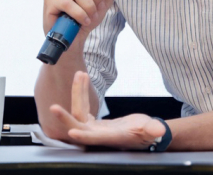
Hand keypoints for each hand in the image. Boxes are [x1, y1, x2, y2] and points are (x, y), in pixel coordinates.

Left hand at [49, 71, 166, 149]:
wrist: (143, 133)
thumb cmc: (147, 133)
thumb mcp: (151, 131)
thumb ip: (153, 130)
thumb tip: (159, 130)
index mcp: (110, 138)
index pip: (93, 139)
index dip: (83, 136)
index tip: (71, 132)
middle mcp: (97, 135)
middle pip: (77, 126)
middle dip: (65, 118)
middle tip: (53, 107)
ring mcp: (93, 129)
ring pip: (79, 112)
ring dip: (78, 93)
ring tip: (80, 74)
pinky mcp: (92, 122)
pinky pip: (82, 107)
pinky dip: (81, 93)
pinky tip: (82, 79)